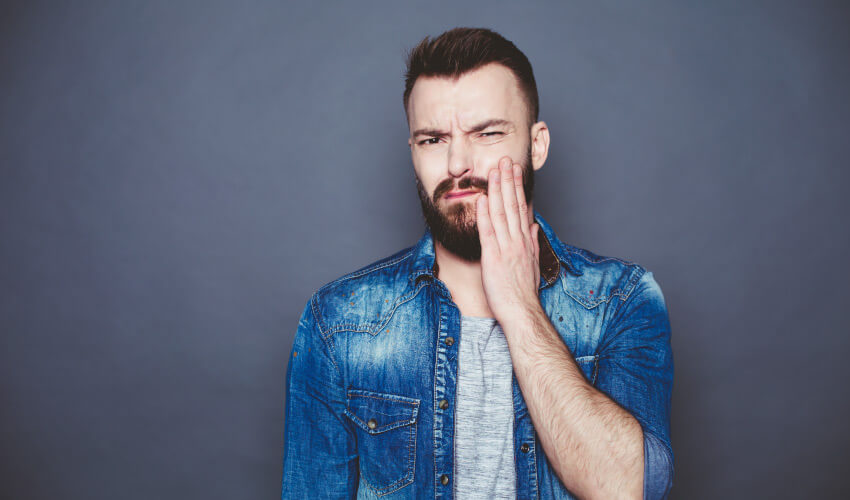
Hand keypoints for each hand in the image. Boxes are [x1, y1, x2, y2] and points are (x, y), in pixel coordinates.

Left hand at [476, 156, 541, 325]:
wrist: (521, 311)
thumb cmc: (524, 292)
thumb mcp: (532, 264)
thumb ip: (532, 242)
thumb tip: (532, 225)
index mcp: (524, 241)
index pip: (520, 208)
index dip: (516, 187)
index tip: (514, 170)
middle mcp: (516, 241)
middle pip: (512, 205)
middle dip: (508, 181)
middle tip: (505, 160)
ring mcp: (505, 248)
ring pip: (501, 213)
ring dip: (497, 190)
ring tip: (494, 170)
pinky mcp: (493, 257)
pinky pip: (488, 232)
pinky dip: (485, 214)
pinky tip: (483, 198)